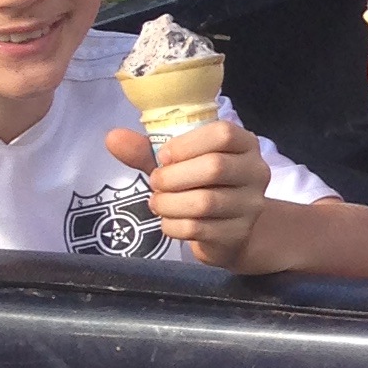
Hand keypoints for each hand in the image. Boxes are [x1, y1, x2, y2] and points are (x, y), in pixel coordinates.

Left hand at [104, 118, 269, 270]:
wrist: (228, 230)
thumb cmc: (202, 186)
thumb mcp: (179, 163)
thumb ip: (147, 150)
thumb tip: (113, 138)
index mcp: (244, 144)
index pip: (223, 134)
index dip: (186, 145)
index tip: (163, 156)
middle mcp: (255, 172)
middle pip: (214, 167)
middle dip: (173, 176)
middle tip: (155, 183)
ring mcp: (250, 205)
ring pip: (205, 202)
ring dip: (169, 203)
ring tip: (157, 202)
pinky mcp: (238, 233)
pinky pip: (198, 229)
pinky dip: (172, 225)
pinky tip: (167, 221)